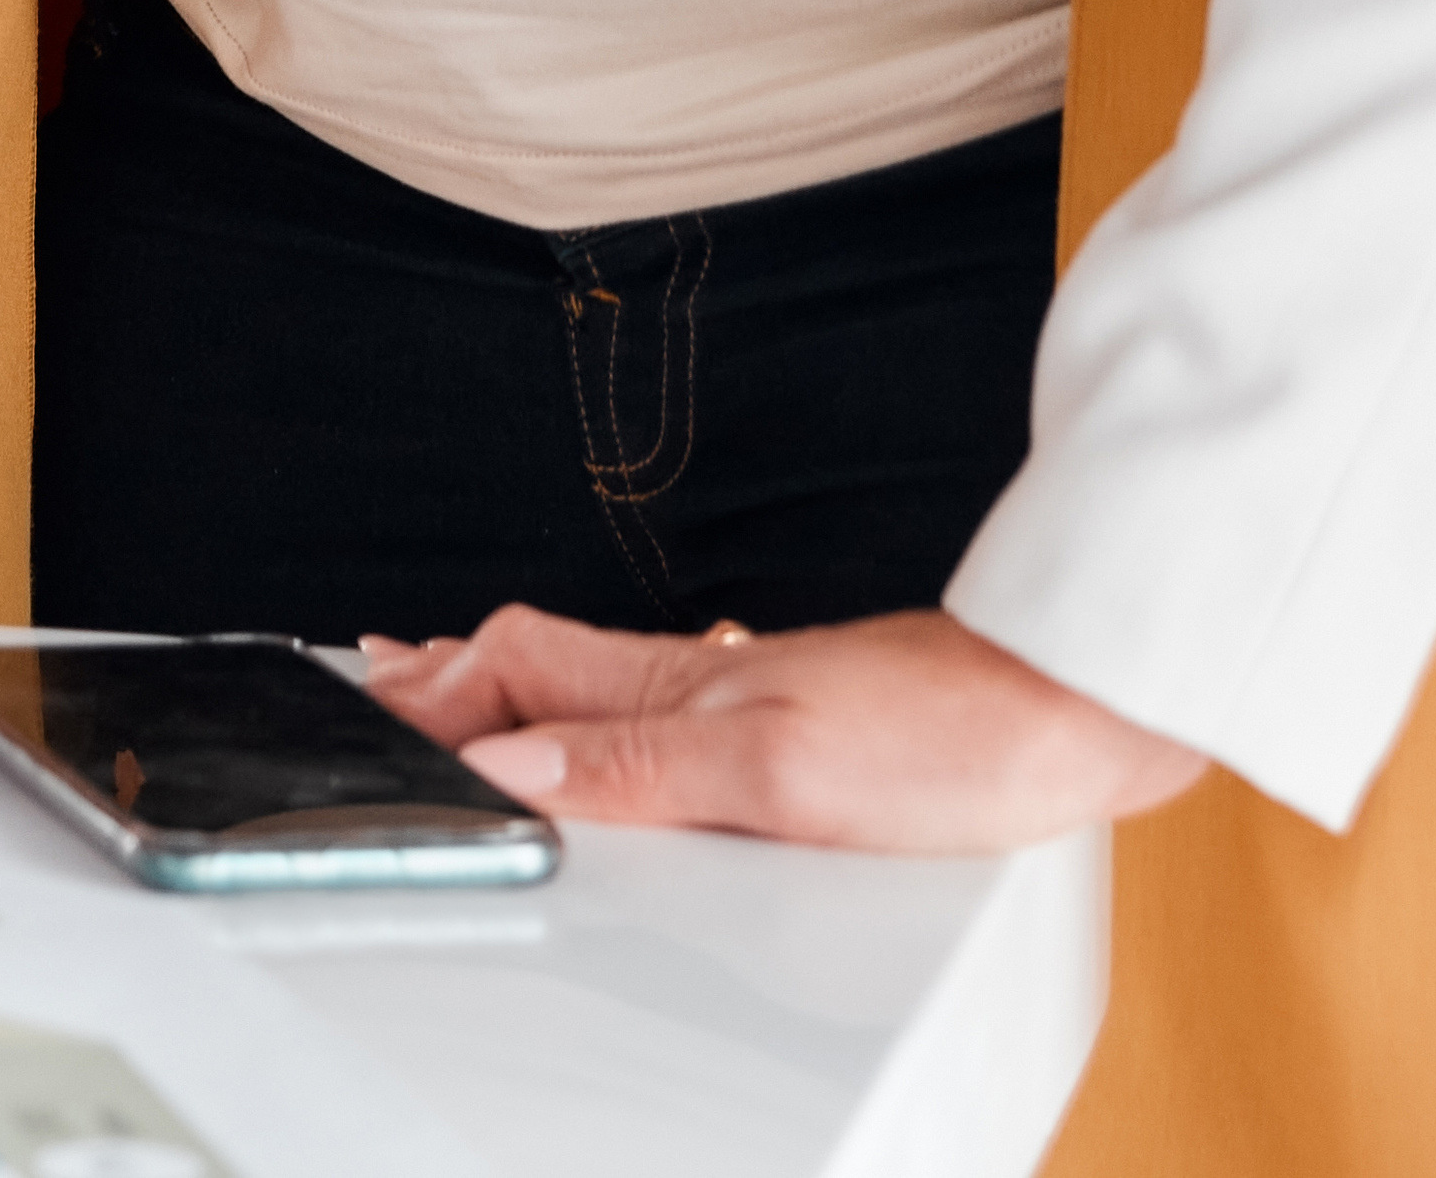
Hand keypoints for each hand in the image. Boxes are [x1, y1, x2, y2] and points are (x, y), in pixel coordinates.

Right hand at [346, 606, 1205, 844]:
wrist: (1080, 715)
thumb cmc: (953, 737)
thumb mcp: (782, 774)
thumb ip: (640, 771)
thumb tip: (509, 770)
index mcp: (670, 685)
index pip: (510, 668)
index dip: (428, 688)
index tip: (355, 702)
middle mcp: (695, 683)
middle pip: (531, 663)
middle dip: (444, 671)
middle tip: (372, 688)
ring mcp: (745, 699)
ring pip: (589, 685)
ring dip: (508, 691)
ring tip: (452, 706)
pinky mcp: (797, 729)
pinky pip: (653, 715)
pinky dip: (592, 720)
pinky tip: (615, 743)